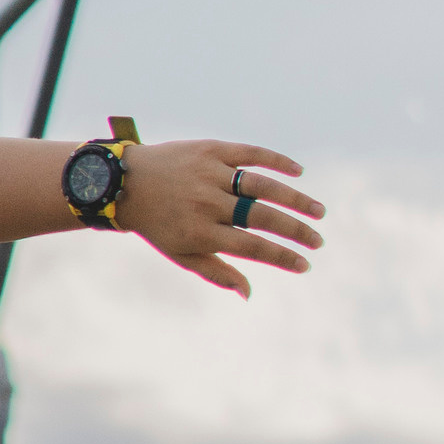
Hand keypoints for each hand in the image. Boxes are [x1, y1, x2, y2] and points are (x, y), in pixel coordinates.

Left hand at [119, 143, 321, 299]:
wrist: (125, 183)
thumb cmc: (158, 225)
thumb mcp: (181, 255)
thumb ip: (217, 273)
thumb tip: (249, 294)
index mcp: (201, 233)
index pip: (252, 247)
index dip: (282, 257)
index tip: (305, 264)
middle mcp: (207, 203)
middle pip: (263, 217)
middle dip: (296, 231)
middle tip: (318, 240)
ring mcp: (210, 174)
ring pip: (263, 185)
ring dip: (295, 198)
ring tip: (318, 211)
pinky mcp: (211, 150)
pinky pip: (250, 153)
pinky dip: (276, 161)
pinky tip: (298, 172)